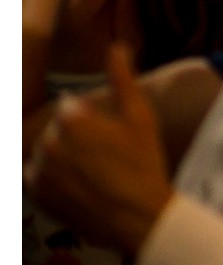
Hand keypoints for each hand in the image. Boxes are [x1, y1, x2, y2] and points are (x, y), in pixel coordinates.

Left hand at [27, 45, 174, 256]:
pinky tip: (79, 185)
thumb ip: (122, 80)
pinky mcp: (35, 192)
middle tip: (106, 157)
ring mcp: (39, 168)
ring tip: (93, 173)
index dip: (93, 120)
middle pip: (58, 129)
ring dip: (64, 156)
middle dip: (76, 137)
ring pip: (47, 151)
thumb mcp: (141, 119)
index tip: (111, 137)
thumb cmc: (144, 165)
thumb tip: (117, 48)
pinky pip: (37, 175)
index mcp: (72, 119)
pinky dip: (53, 177)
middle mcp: (48, 141)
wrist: (137, 217)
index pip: (71, 107)